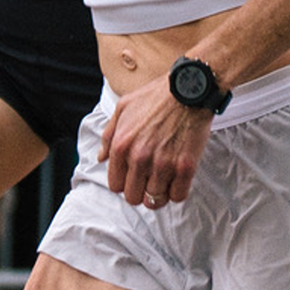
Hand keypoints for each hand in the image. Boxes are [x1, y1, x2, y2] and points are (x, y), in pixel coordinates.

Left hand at [100, 74, 213, 207]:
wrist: (188, 89)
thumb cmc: (155, 97)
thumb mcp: (123, 108)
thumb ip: (109, 135)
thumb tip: (101, 158)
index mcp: (121, 145)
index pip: (115, 185)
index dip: (124, 183)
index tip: (134, 177)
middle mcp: (139, 158)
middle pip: (133, 197)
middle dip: (140, 191)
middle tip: (149, 180)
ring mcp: (163, 164)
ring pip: (155, 200)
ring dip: (159, 192)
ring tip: (164, 179)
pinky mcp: (185, 167)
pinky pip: (178, 196)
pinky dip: (177, 191)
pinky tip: (178, 179)